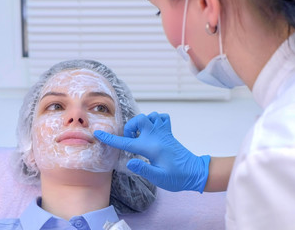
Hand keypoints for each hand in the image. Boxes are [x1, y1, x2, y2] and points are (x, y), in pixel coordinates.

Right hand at [94, 112, 210, 191]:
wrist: (195, 172)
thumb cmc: (177, 178)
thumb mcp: (159, 178)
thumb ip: (144, 169)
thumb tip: (130, 162)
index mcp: (151, 148)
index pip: (126, 142)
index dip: (111, 138)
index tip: (99, 133)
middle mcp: (157, 136)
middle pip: (140, 119)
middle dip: (131, 126)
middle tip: (131, 140)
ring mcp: (164, 133)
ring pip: (151, 116)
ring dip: (143, 123)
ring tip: (141, 135)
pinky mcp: (169, 133)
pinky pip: (162, 118)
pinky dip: (156, 120)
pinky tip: (153, 131)